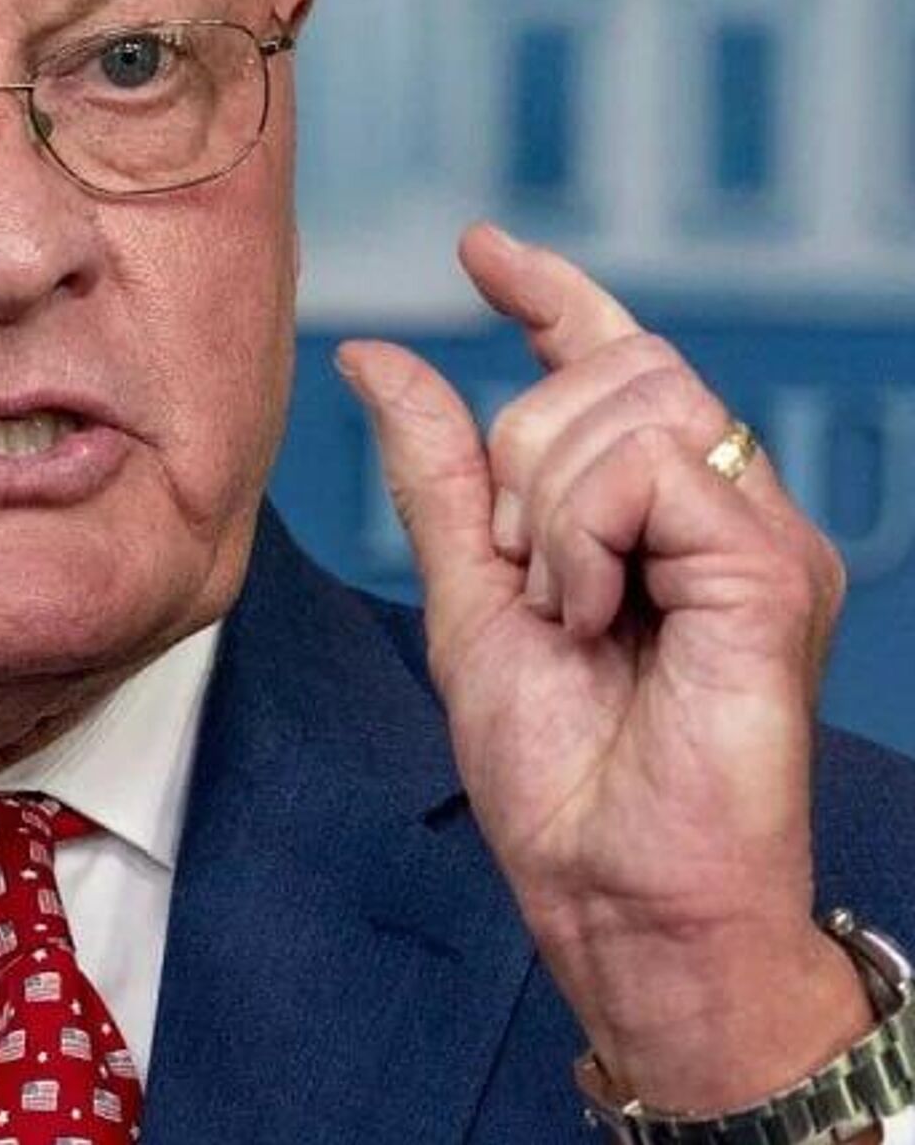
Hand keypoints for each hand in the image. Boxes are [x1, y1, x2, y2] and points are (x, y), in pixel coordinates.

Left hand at [337, 224, 871, 1111]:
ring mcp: (754, 533)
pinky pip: (648, 467)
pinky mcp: (768, 567)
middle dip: (523, 446)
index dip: (551, 293)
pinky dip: (582, 536)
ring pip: (625, 401)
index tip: (480, 250)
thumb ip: (436, 471)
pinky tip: (589, 615)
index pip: (612, 359)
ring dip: (546, 502)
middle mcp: (717, 508)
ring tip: (563, 609)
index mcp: (651, 513)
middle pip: (610, 366)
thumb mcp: (468, 594)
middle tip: (522, 567)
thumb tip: (375, 356)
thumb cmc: (559, 772)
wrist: (614, 894)